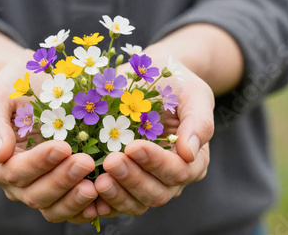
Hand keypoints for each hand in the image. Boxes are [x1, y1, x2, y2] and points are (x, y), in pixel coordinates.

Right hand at [0, 54, 99, 222]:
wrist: (32, 84)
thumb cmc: (12, 86)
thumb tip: (1, 155)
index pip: (15, 171)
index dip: (39, 163)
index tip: (63, 147)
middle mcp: (14, 182)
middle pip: (35, 194)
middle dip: (61, 180)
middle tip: (86, 162)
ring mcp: (37, 188)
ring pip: (52, 208)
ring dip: (75, 199)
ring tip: (96, 185)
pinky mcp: (60, 190)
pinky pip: (70, 209)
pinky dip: (86, 209)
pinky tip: (103, 201)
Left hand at [94, 61, 213, 216]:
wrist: (152, 83)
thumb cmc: (176, 87)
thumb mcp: (194, 95)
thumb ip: (198, 122)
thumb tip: (189, 152)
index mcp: (194, 160)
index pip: (177, 170)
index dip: (155, 162)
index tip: (133, 146)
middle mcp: (173, 178)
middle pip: (157, 193)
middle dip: (133, 179)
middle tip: (111, 162)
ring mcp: (148, 184)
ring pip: (136, 203)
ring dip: (117, 194)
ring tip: (98, 181)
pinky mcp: (126, 185)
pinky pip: (116, 202)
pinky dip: (103, 203)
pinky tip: (89, 197)